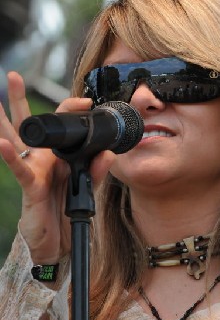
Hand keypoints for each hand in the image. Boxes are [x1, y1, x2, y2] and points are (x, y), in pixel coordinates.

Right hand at [0, 72, 115, 263]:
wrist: (58, 242)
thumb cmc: (67, 213)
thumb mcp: (86, 191)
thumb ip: (96, 171)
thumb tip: (108, 152)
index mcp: (58, 158)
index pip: (62, 129)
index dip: (70, 111)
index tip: (85, 100)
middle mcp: (43, 160)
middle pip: (31, 125)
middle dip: (21, 100)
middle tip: (14, 77)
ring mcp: (33, 170)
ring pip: (17, 139)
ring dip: (6, 118)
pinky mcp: (29, 185)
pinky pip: (18, 168)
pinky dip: (10, 156)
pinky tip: (1, 143)